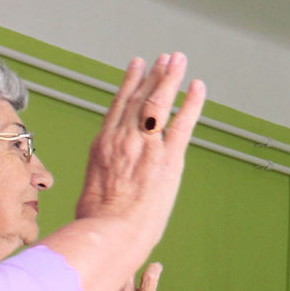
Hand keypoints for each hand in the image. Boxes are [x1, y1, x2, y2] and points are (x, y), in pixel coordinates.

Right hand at [75, 53, 207, 249]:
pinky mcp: (168, 158)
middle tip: (166, 57)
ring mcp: (146, 146)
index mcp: (102, 144)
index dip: (130, 82)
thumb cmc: (96, 222)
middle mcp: (123, 138)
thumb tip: (109, 182)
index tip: (137, 66)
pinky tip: (197, 87)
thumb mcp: (92, 188)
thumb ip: (103, 175)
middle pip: (140, 97)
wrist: (107, 233)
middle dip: (155, 74)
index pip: (119, 105)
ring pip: (159, 102)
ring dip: (171, 78)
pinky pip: (183, 123)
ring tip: (179, 60)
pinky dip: (191, 103)